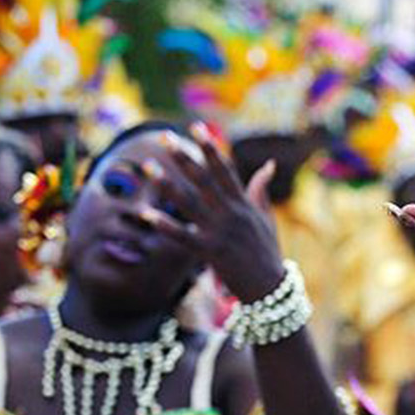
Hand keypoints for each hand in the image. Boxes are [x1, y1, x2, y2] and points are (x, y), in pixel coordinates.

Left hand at [145, 124, 286, 301]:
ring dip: (166, 183)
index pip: (224, 168)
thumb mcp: (266, 218)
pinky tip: (145, 214)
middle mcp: (230, 213)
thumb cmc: (267, 251)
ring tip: (147, 166)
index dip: (210, 147)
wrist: (269, 287)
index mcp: (243, 203)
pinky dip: (164, 225)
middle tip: (165, 137)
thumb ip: (260, 190)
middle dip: (184, 156)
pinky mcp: (209, 251)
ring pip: (188, 201)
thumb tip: (269, 164)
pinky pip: (182, 236)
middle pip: (203, 178)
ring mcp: (219, 231)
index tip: (196, 128)